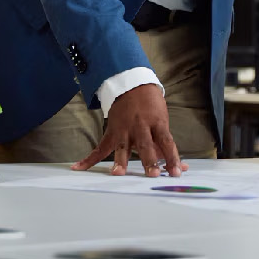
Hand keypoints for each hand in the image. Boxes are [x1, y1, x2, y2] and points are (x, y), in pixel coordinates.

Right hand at [74, 83, 188, 176]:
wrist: (132, 85)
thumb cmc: (151, 106)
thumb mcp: (162, 122)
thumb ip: (166, 146)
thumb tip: (180, 167)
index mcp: (157, 123)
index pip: (167, 142)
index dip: (172, 157)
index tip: (176, 171)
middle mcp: (141, 127)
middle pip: (146, 145)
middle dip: (149, 160)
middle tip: (153, 174)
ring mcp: (125, 130)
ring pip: (123, 148)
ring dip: (121, 161)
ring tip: (117, 173)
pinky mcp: (112, 132)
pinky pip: (100, 148)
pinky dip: (88, 159)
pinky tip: (78, 167)